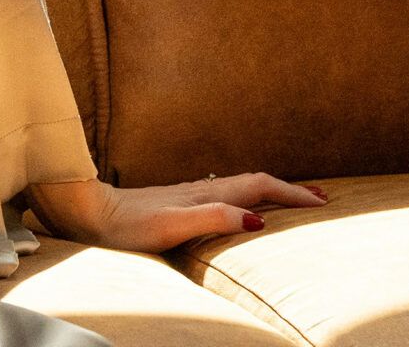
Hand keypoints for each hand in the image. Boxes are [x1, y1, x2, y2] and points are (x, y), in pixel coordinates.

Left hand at [23, 173, 326, 252]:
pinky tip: (240, 207)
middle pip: (254, 183)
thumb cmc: (124, 225)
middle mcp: (199, 189)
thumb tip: (258, 218)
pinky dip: (246, 198)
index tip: (323, 202)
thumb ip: (212, 218)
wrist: (85, 210)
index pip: (259, 187)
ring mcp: (186, 194)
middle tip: (321, 198)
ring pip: (239, 187)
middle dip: (289, 189)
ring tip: (292, 200)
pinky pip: (223, 196)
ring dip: (270, 192)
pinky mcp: (173, 202)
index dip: (292, 193)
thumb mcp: (170, 226)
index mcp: (204, 194)